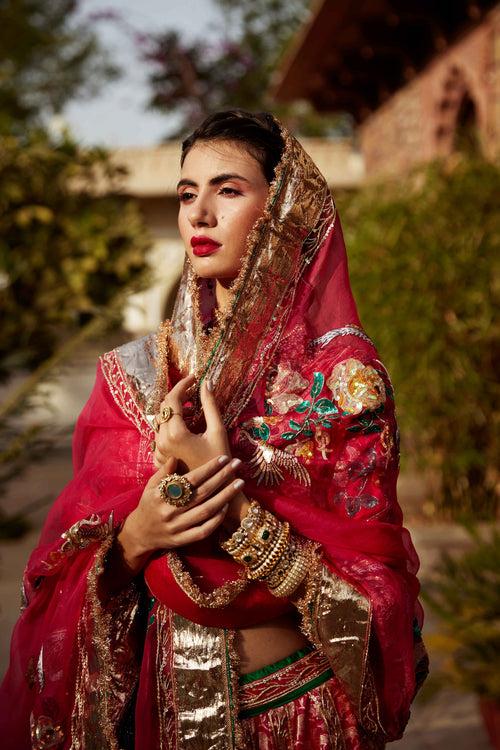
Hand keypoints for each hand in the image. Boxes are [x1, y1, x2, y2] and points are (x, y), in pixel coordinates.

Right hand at [118, 454, 243, 572]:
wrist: (139, 533)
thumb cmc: (148, 504)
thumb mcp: (150, 486)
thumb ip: (163, 473)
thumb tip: (175, 457)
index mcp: (161, 495)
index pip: (190, 479)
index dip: (208, 468)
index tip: (223, 458)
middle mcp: (170, 511)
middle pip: (202, 493)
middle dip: (222, 477)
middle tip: (237, 465)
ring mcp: (177, 527)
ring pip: (206, 511)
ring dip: (225, 496)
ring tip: (240, 484)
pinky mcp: (182, 540)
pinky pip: (203, 530)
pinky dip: (216, 520)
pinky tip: (226, 507)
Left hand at [152, 375, 229, 471]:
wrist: (213, 492)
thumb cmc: (220, 462)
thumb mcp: (218, 431)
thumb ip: (210, 405)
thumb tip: (206, 383)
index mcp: (176, 433)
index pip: (172, 399)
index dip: (183, 384)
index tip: (194, 378)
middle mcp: (162, 442)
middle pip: (164, 408)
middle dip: (178, 396)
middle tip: (194, 392)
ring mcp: (159, 452)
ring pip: (161, 421)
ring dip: (174, 412)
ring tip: (192, 410)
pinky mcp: (159, 459)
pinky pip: (160, 435)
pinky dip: (171, 426)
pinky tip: (185, 427)